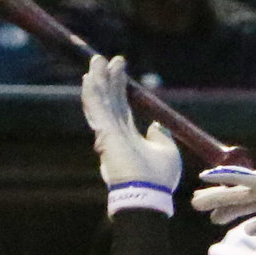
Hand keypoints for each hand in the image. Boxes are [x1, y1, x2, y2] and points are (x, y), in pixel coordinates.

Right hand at [79, 57, 180, 216]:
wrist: (148, 196)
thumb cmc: (158, 179)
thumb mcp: (167, 152)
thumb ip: (160, 137)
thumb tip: (156, 127)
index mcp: (127, 136)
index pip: (120, 106)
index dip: (119, 87)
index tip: (120, 68)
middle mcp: (114, 133)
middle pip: (108, 100)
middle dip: (106, 78)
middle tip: (103, 58)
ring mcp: (107, 134)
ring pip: (99, 101)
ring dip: (96, 81)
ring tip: (95, 61)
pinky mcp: (105, 134)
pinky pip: (96, 109)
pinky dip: (91, 93)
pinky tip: (88, 77)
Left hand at [192, 155, 255, 227]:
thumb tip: (247, 229)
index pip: (252, 206)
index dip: (234, 212)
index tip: (217, 219)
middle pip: (240, 197)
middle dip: (220, 203)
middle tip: (198, 206)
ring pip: (238, 191)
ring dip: (216, 196)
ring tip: (196, 201)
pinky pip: (244, 180)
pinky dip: (225, 178)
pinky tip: (206, 177)